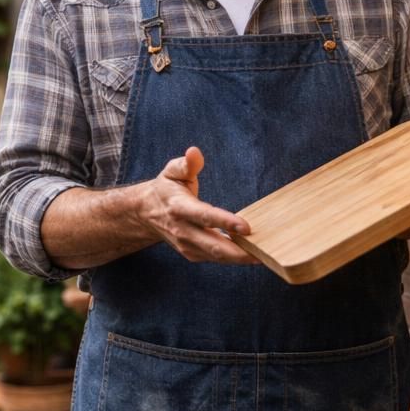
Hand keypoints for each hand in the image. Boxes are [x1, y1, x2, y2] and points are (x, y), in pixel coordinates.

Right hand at [138, 146, 258, 264]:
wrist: (146, 214)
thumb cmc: (166, 189)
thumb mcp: (172, 171)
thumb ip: (186, 164)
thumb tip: (194, 152)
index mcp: (179, 207)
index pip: (204, 216)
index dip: (225, 222)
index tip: (245, 227)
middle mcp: (182, 230)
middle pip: (213, 245)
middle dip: (239, 251)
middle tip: (263, 251)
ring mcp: (187, 245)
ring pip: (217, 256)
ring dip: (240, 258)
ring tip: (263, 255)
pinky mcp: (192, 254)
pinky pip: (216, 258)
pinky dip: (233, 258)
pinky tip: (251, 254)